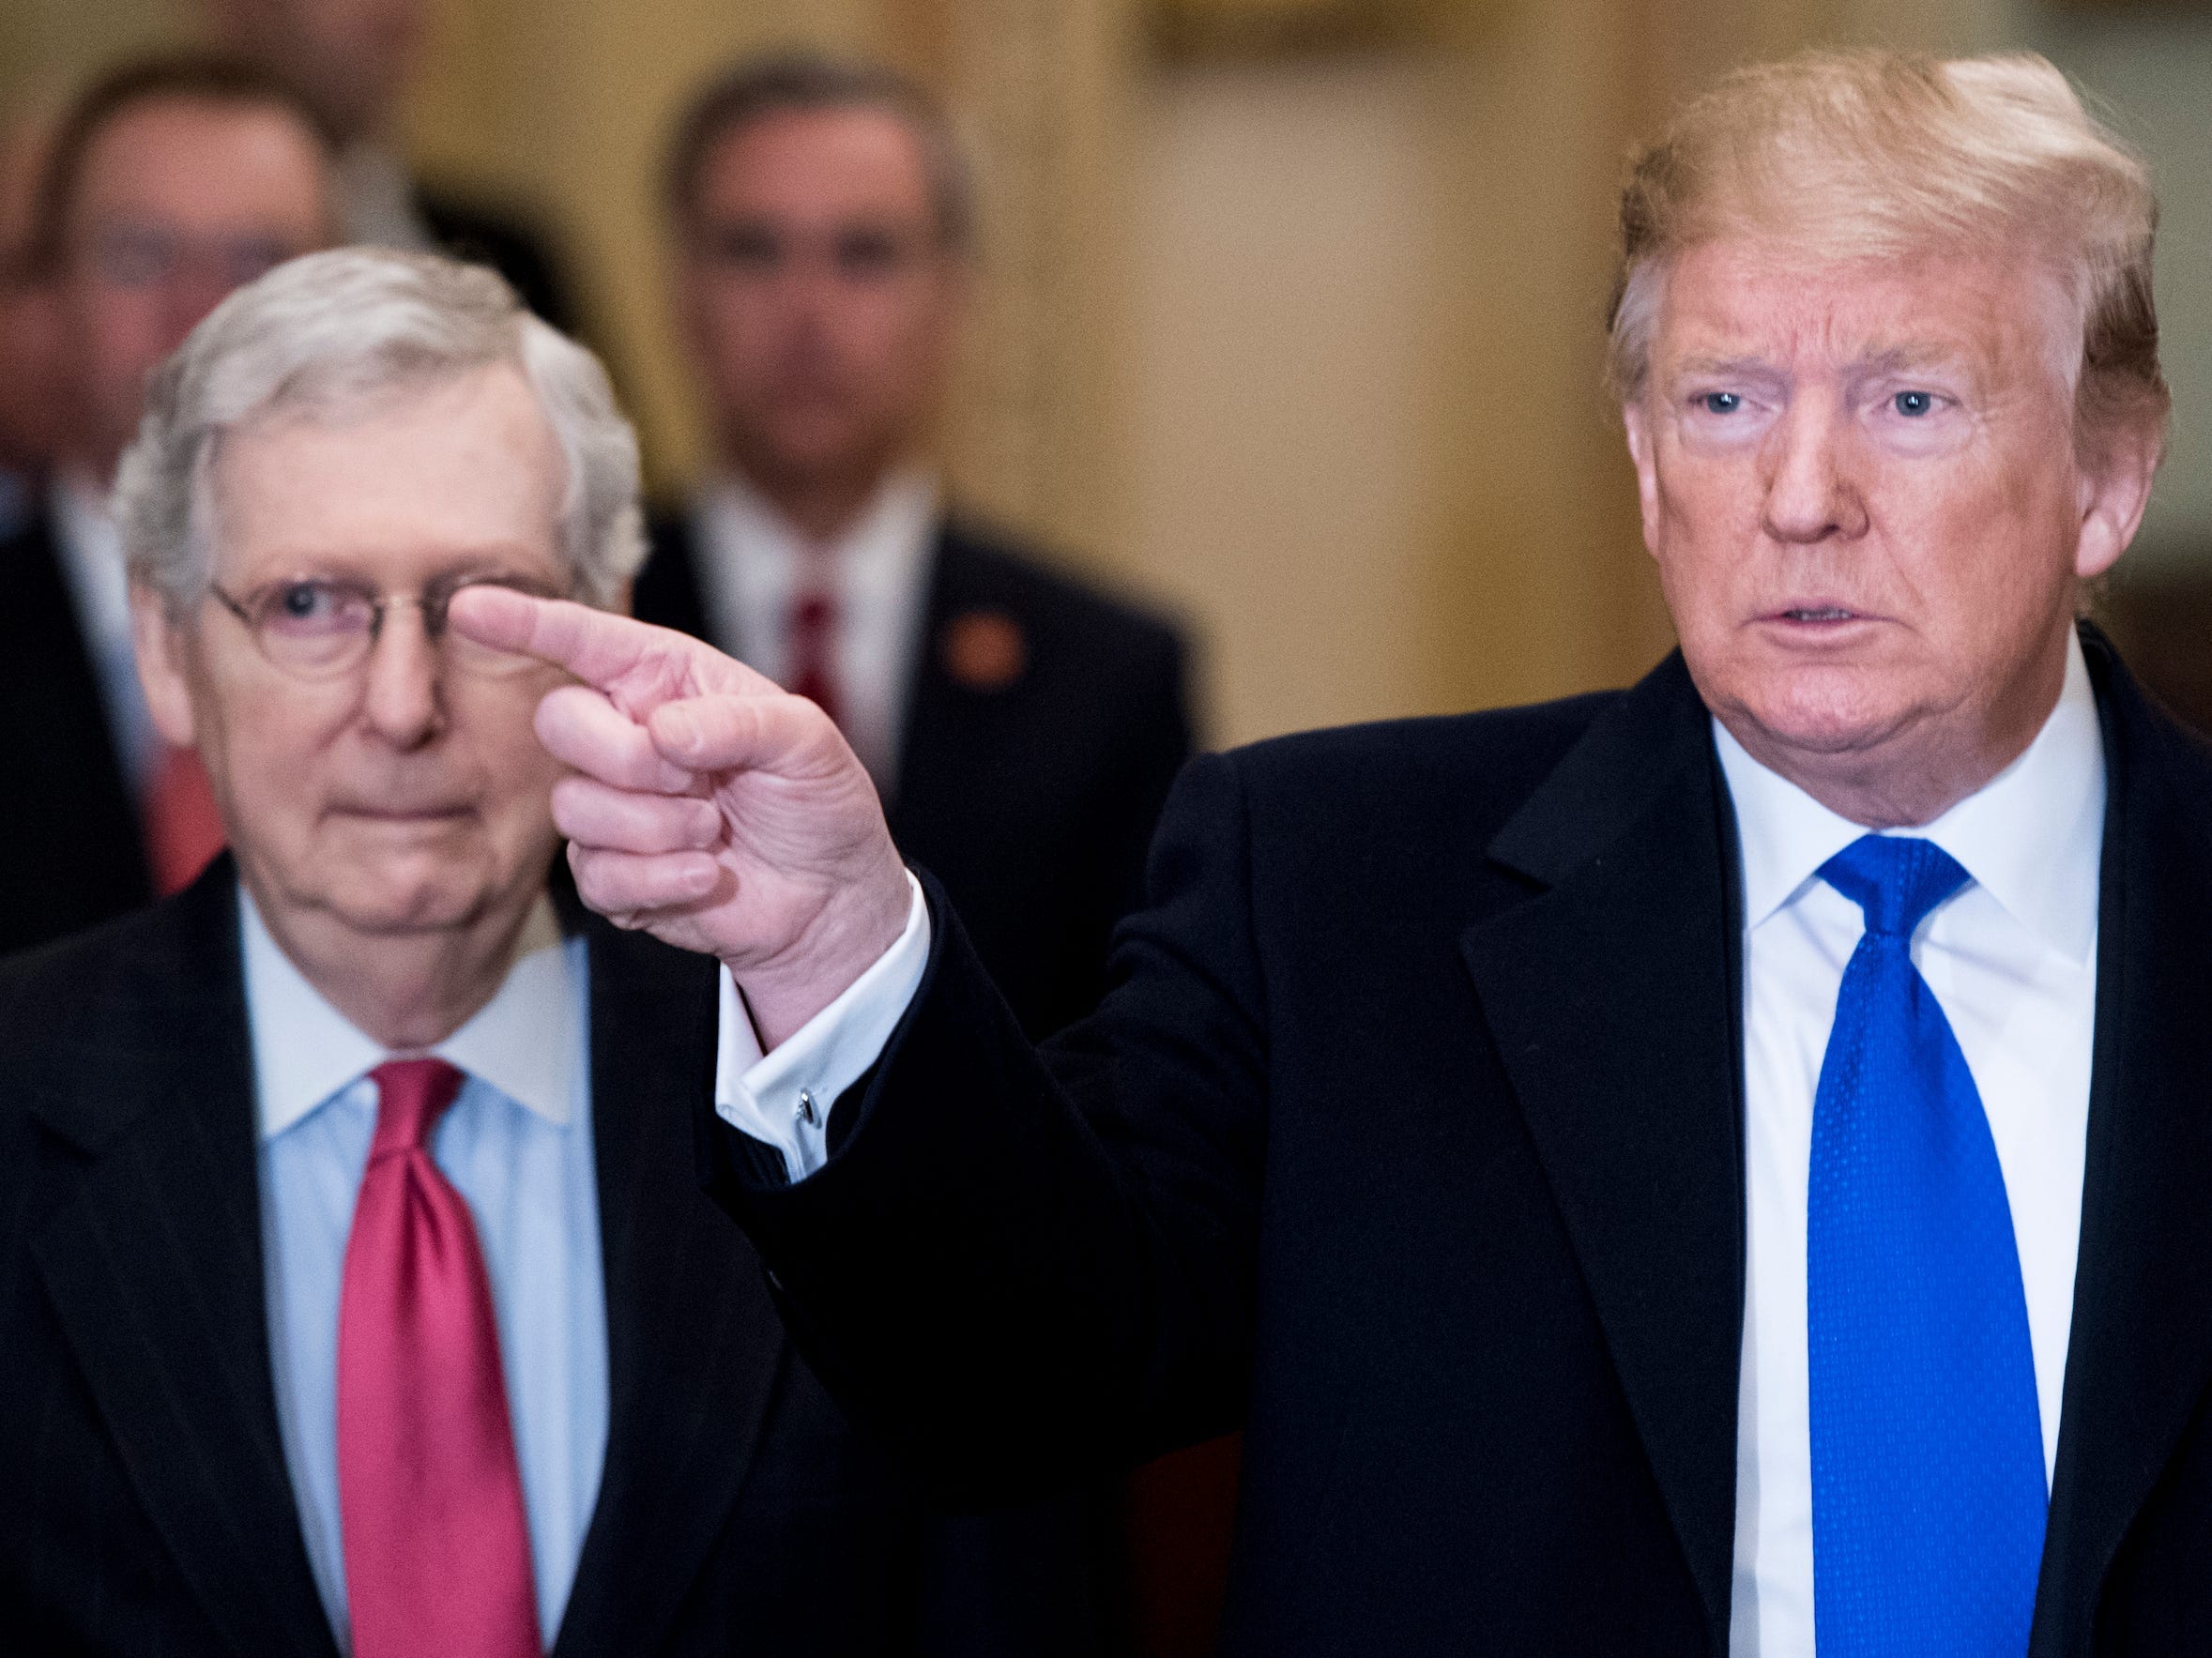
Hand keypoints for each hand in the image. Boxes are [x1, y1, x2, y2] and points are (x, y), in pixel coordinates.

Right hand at [448, 588, 911, 1047]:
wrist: (829, 897)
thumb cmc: (819, 802)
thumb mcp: (807, 742)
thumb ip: (740, 721)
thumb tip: (662, 731)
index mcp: (666, 682)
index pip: (583, 641)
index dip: (524, 621)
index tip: (467, 607)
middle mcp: (626, 734)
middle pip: (558, 721)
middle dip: (625, 757)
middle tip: (695, 781)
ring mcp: (612, 806)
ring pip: (573, 807)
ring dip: (656, 827)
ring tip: (715, 832)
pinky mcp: (612, 873)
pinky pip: (596, 875)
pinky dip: (659, 878)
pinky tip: (707, 875)